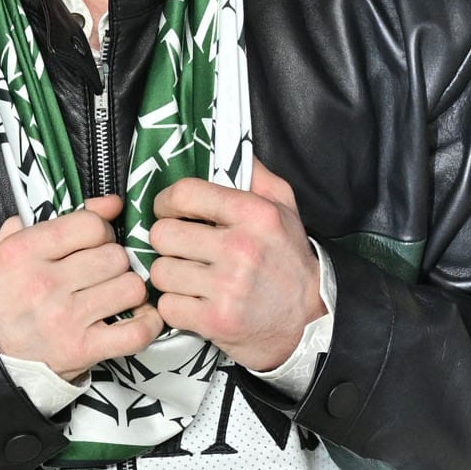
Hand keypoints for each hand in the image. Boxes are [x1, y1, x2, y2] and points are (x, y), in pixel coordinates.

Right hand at [0, 192, 164, 383]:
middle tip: (103, 272)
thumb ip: (53, 219)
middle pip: (115, 256)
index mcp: (24, 252)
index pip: (90, 225)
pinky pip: (136, 331)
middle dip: (115, 261)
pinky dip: (147, 324)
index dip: (102, 229)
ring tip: (115, 295)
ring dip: (128, 290)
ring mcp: (65, 318)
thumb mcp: (10, 250)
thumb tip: (108, 203)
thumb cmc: (2, 298)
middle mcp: (44, 284)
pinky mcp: (82, 349)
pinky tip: (139, 317)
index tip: (98, 240)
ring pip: (131, 287)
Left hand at [146, 156, 326, 372]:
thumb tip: (228, 148)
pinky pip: (168, 306)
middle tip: (182, 250)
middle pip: (163, 234)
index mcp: (254, 214)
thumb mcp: (285, 208)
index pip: (184, 194)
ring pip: (160, 272)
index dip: (166, 202)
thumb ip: (255, 175)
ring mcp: (227, 287)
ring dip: (170, 277)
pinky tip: (194, 303)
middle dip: (167, 243)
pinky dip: (176, 307)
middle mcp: (240, 248)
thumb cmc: (290, 261)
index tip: (169, 212)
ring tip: (190, 278)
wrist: (310, 321)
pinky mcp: (216, 321)